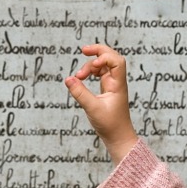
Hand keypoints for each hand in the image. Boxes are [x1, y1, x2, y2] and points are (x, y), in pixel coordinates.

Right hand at [65, 44, 137, 162]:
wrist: (118, 137)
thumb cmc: (110, 125)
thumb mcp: (92, 108)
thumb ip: (80, 93)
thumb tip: (68, 79)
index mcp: (118, 84)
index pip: (116, 61)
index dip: (104, 57)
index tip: (92, 66)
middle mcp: (117, 81)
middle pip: (111, 57)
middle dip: (98, 51)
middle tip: (83, 50)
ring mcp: (112, 84)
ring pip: (103, 65)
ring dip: (90, 65)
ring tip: (78, 76)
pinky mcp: (107, 88)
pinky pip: (100, 73)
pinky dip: (90, 72)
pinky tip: (81, 78)